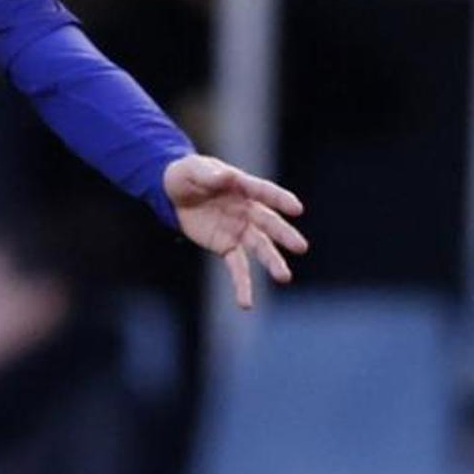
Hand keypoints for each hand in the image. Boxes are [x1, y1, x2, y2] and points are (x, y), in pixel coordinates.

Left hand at [163, 154, 308, 310]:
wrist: (172, 194)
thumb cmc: (186, 176)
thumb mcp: (192, 170)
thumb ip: (210, 175)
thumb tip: (227, 176)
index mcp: (241, 186)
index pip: (263, 192)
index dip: (280, 200)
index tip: (297, 209)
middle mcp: (246, 209)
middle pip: (268, 223)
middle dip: (283, 235)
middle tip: (300, 247)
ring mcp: (239, 230)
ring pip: (259, 247)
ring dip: (272, 261)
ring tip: (284, 277)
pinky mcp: (227, 246)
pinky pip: (238, 267)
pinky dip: (243, 284)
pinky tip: (246, 303)